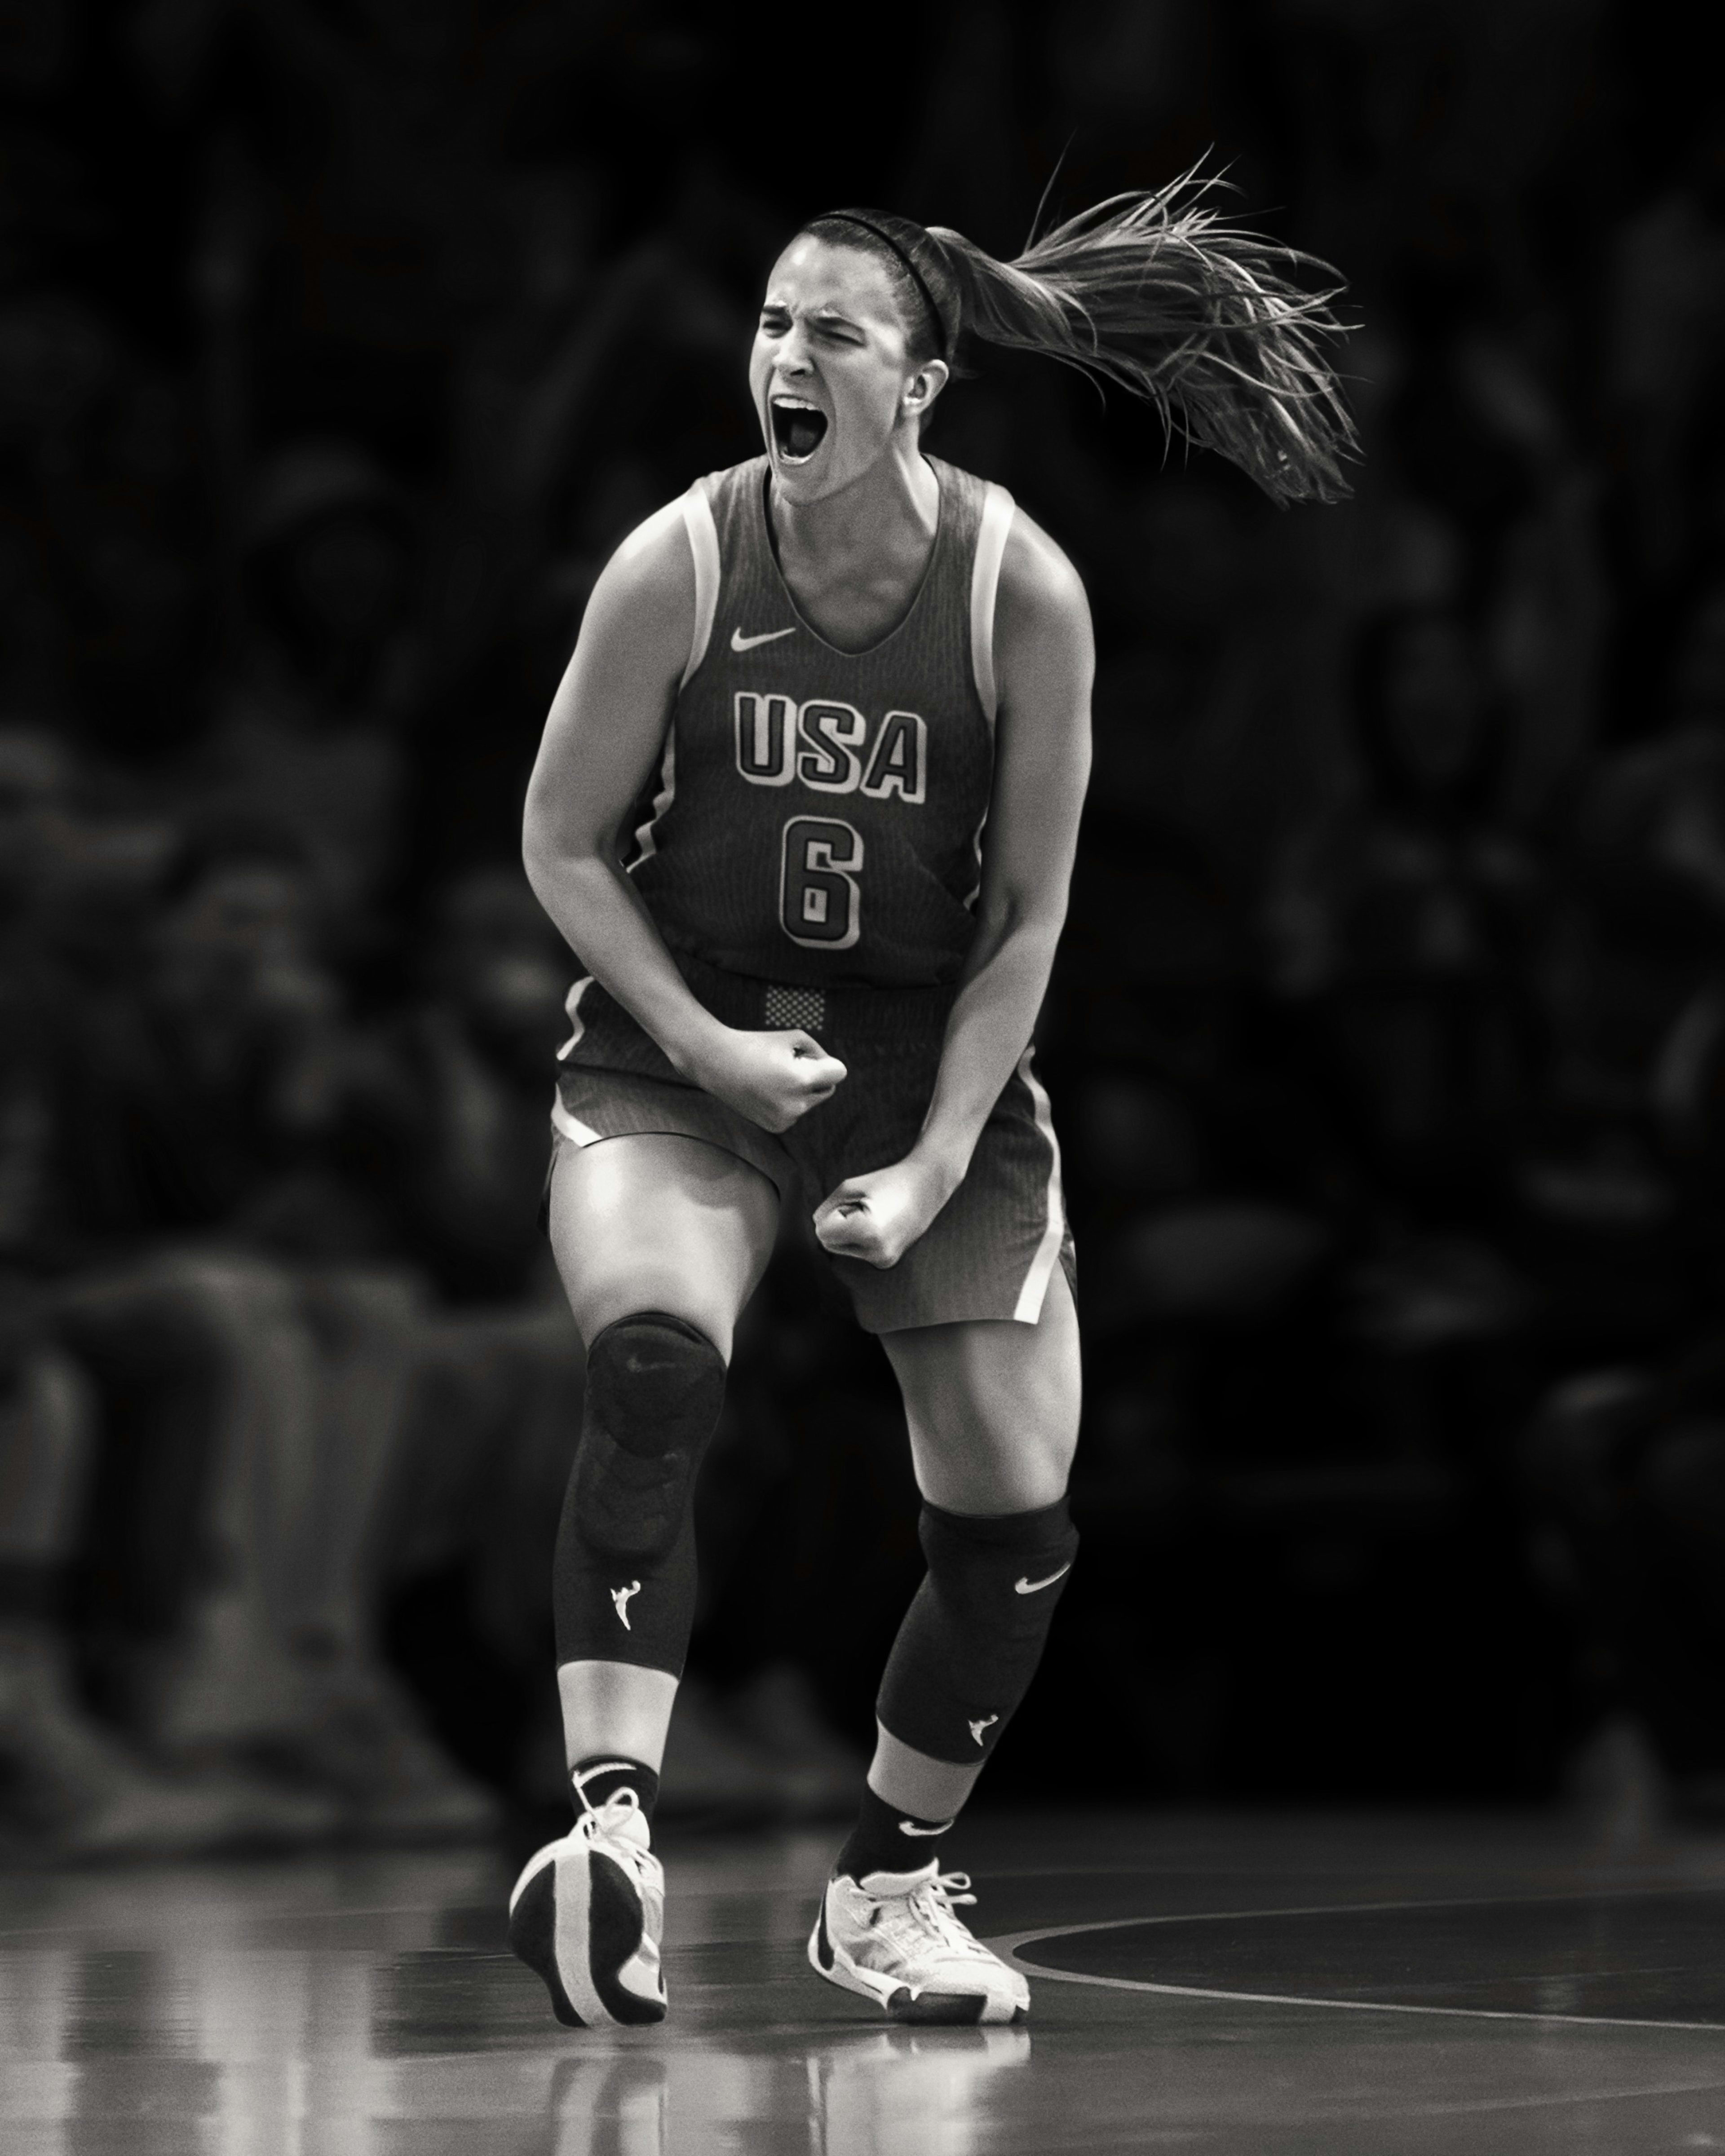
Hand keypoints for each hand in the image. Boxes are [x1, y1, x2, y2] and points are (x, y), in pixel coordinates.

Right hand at [690, 1027, 846, 1133]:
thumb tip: (832, 1071)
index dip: (827, 1063)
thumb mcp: (794, 1037)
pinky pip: (795, 1112)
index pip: (839, 1073)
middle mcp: (796, 1104)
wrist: (717, 1063)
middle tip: (788, 1065)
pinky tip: (766, 1091)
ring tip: (772, 1077)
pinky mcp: (776, 1126)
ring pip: (810, 1102)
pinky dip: (787, 1102)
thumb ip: (819, 1053)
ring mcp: (786, 1118)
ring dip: (800, 1090)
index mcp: (802, 1079)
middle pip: (827, 1089)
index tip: (809, 1058)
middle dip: (816, 1077)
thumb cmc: (756, 1045)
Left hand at [813, 1153, 958, 1268]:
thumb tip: (817, 1227)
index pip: (823, 1233)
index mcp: (867, 1232)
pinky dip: (861, 1239)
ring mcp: (884, 1260)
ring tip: (873, 1215)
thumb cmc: (887, 1181)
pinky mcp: (888, 1261)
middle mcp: (877, 1252)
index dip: (831, 1215)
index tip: (851, 1203)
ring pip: (843, 1250)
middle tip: (861, 1208)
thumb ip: (826, 1208)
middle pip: (830, 1245)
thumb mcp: (849, 1186)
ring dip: (849, 1233)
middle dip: (838, 1226)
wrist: (928, 1186)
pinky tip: (880, 1224)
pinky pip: (859, 1252)